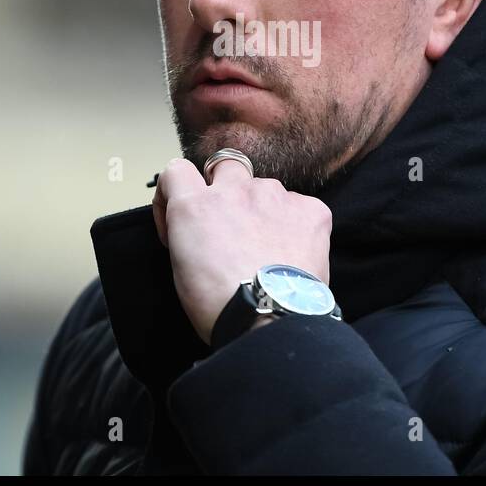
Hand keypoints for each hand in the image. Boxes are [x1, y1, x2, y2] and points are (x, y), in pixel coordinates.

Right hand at [152, 156, 332, 344]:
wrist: (270, 320)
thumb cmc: (221, 306)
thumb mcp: (181, 268)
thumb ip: (189, 233)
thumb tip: (201, 231)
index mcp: (194, 206)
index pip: (176, 171)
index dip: (176, 192)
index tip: (182, 217)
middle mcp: (234, 190)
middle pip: (226, 164)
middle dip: (226, 185)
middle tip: (230, 220)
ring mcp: (274, 195)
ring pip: (266, 189)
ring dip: (264, 210)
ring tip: (268, 250)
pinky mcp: (309, 208)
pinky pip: (301, 207)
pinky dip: (297, 225)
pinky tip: (293, 254)